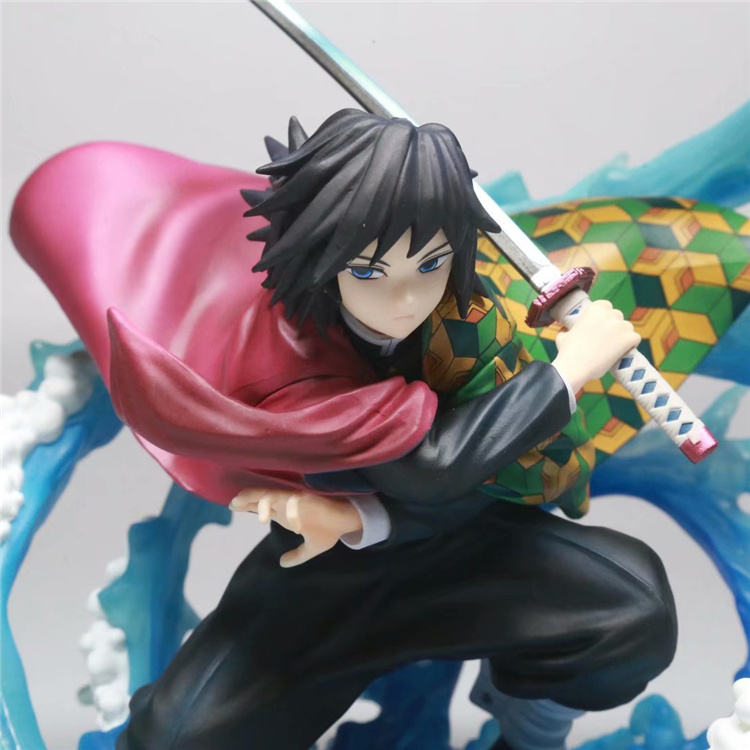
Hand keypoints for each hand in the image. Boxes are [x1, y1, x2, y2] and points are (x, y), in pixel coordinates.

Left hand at [229, 488, 362, 567]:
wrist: (347, 521)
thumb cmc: (330, 529)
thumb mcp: (312, 547)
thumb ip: (298, 555)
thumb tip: (283, 564)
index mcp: (286, 514)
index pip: (263, 507)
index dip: (249, 505)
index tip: (234, 506)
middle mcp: (288, 505)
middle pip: (262, 499)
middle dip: (247, 500)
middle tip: (232, 504)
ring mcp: (294, 501)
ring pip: (270, 496)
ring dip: (255, 499)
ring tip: (239, 502)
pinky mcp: (304, 499)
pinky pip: (285, 499)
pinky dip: (274, 502)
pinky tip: (263, 508)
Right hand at [552, 300, 640, 391]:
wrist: (575, 367)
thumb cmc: (567, 354)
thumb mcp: (563, 336)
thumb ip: (568, 331)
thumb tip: (566, 332)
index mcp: (592, 309)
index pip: (606, 306)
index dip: (605, 316)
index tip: (602, 326)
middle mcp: (607, 314)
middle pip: (618, 316)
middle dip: (614, 326)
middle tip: (609, 339)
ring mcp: (619, 326)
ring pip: (628, 327)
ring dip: (624, 335)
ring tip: (616, 347)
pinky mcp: (628, 338)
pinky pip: (636, 338)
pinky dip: (632, 345)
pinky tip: (625, 351)